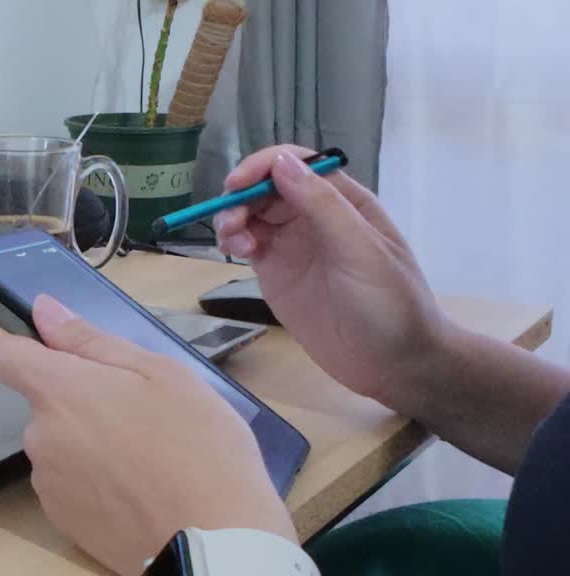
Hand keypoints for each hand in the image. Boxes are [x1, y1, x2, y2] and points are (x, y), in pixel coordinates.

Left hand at [0, 295, 295, 575]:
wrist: (215, 546)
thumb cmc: (198, 447)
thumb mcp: (160, 374)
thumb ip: (91, 341)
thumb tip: (42, 311)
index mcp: (59, 393)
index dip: (0, 334)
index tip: (11, 327)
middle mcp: (39, 438)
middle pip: (47, 404)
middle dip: (81, 400)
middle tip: (140, 411)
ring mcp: (48, 485)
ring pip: (62, 446)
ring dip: (90, 442)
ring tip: (148, 457)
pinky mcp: (63, 523)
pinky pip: (72, 485)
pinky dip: (96, 481)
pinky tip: (139, 491)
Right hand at [214, 146, 449, 404]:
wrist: (393, 364)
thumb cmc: (389, 303)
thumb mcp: (361, 250)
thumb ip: (322, 205)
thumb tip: (282, 162)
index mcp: (343, 201)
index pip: (296, 164)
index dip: (263, 167)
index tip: (237, 185)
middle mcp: (315, 216)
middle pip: (267, 187)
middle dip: (242, 195)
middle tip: (231, 224)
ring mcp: (293, 245)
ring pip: (252, 214)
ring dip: (233, 218)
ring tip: (232, 243)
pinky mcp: (276, 273)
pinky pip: (248, 244)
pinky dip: (234, 241)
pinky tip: (235, 253)